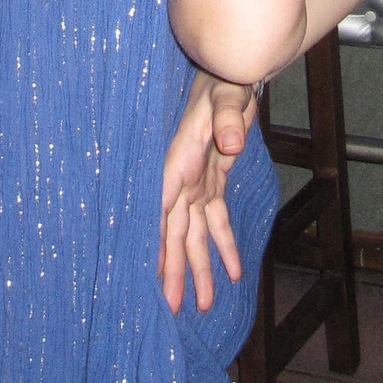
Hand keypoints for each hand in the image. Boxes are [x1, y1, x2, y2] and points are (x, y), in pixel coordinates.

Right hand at [158, 73, 258, 315]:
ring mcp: (195, 183)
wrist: (233, 75)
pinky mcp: (211, 184)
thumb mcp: (229, 95)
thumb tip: (231, 145)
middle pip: (174, 231)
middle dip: (174, 269)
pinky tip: (230, 274)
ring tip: (201, 305)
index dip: (154, 241)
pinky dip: (223, 247)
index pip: (161, 207)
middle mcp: (181, 178)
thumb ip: (229, 118)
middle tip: (173, 307)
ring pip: (193, 234)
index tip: (149, 276)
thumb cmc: (226, 82)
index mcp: (177, 160)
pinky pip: (216, 221)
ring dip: (198, 268)